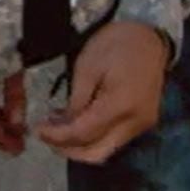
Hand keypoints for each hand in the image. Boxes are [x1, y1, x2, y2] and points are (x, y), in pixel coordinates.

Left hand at [35, 22, 169, 163]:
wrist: (151, 37)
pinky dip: (95, 137)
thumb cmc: (116, 44)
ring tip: (60, 128)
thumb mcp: (88, 66)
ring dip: (81, 145)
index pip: (83, 134)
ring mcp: (142, 125)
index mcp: (120, 105)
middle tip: (47, 136)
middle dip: (69, 150)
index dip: (58, 137)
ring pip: (107, 150)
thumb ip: (76, 101)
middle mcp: (135, 123)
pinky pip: (115, 139)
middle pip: (97, 153)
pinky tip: (79, 122)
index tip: (39, 131)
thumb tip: (63, 126)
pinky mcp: (143, 122)